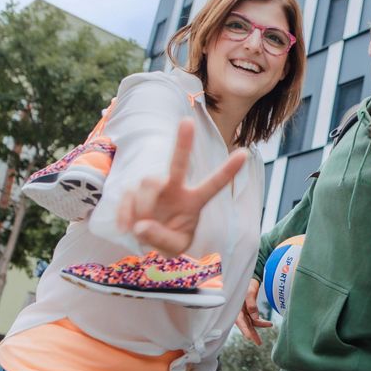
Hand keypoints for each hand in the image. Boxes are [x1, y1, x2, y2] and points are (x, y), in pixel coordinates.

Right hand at [117, 119, 247, 256]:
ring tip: (140, 227)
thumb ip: (162, 239)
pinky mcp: (133, 192)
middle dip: (182, 142)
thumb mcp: (173, 248)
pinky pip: (128, 196)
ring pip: (149, 182)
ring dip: (144, 205)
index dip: (228, 171)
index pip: (213, 185)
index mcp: (194, 201)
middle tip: (187, 122)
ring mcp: (154, 188)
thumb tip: (141, 225)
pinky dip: (125, 213)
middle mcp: (175, 189)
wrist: (147, 241)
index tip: (244, 154)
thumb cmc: (170, 240)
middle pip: (178, 164)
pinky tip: (126, 227)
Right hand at [236, 278, 271, 345]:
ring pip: (250, 323)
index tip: (250, 337)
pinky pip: (253, 318)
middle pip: (245, 325)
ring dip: (258, 328)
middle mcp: (238, 311)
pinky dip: (259, 322)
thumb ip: (251, 304)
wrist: (249, 277)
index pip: (240, 321)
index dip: (245, 330)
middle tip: (259, 343)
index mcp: (236, 307)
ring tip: (268, 329)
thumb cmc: (247, 283)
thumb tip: (255, 318)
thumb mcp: (249, 292)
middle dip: (252, 334)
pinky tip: (267, 324)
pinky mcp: (248, 310)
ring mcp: (243, 311)